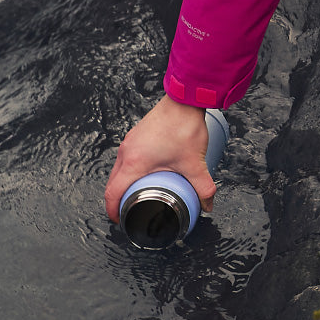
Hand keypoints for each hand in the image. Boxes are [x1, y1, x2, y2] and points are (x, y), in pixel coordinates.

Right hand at [104, 95, 217, 222]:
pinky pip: (126, 158)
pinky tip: (143, 173)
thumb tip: (207, 204)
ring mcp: (130, 141)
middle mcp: (127, 151)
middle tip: (129, 212)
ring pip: (118, 169)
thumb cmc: (184, 126)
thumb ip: (203, 187)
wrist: (184, 99)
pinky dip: (129, 170)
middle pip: (113, 183)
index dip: (113, 211)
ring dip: (123, 184)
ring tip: (137, 194)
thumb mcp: (194, 163)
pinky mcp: (136, 135)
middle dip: (118, 200)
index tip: (120, 220)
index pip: (113, 193)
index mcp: (133, 162)